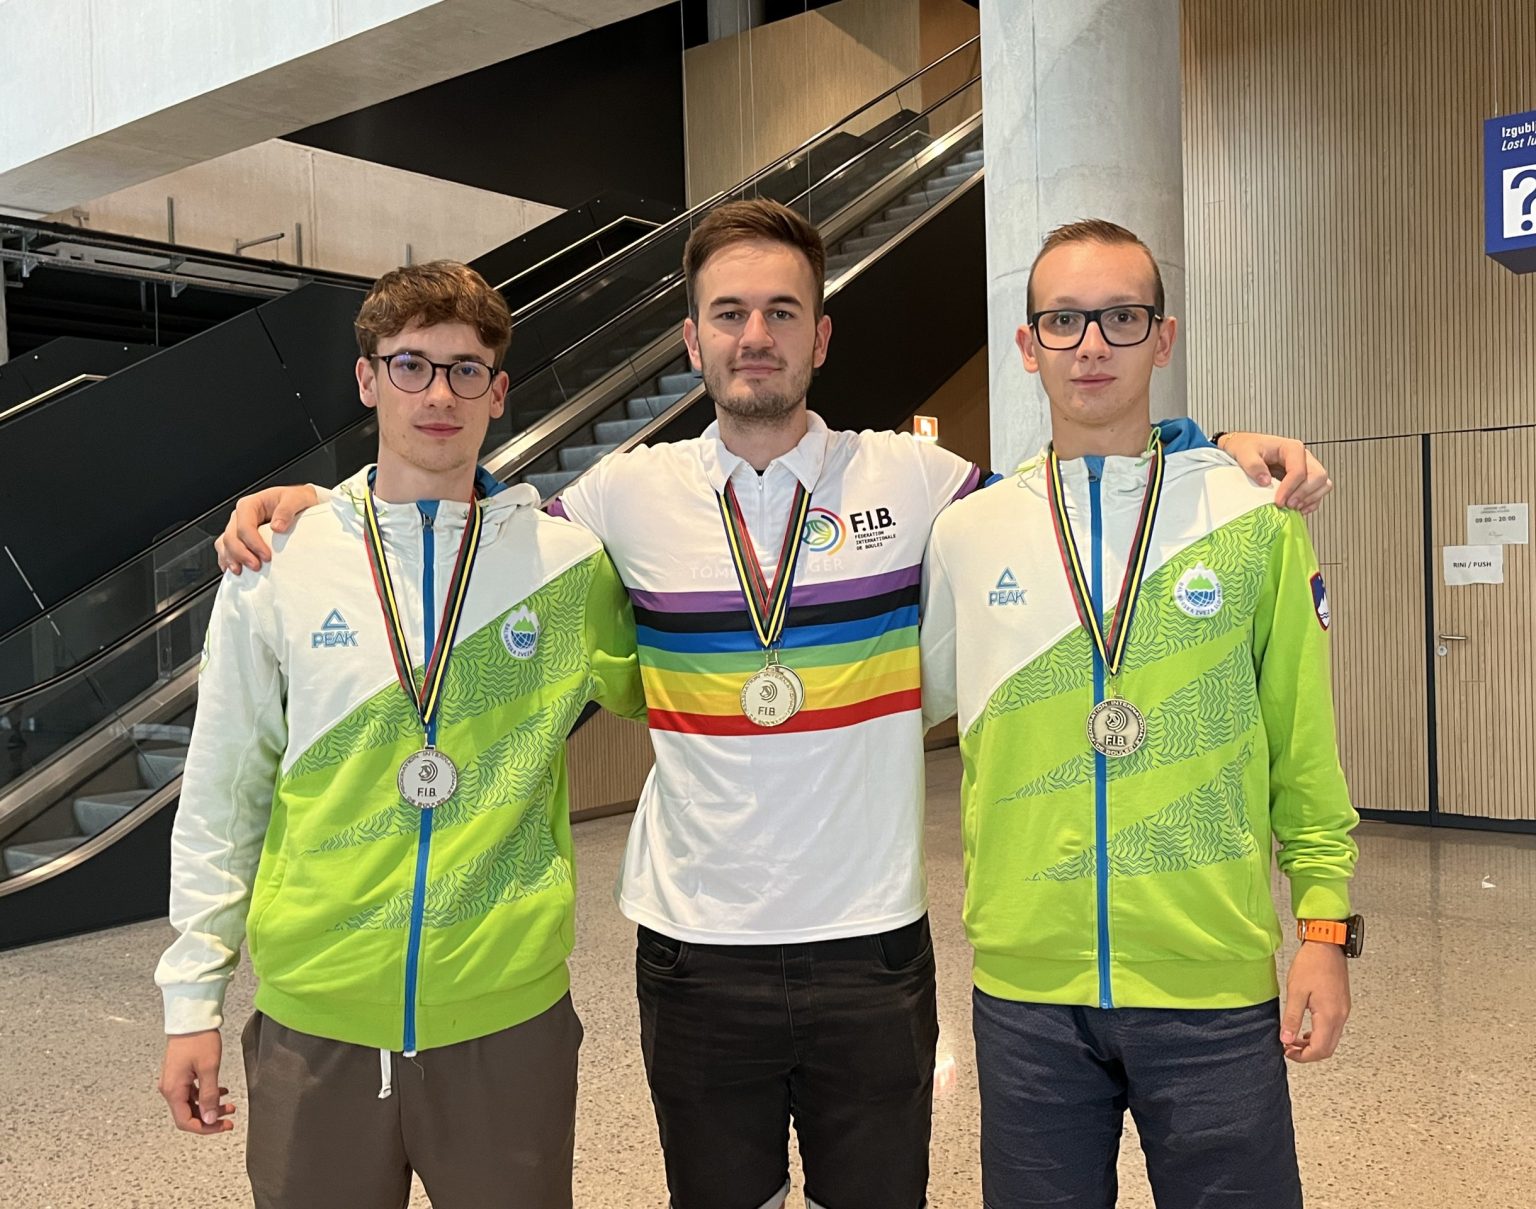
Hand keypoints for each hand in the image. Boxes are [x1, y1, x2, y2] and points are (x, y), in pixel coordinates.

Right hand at [159, 1030, 235, 1134]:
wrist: (191, 1018)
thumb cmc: (198, 1039)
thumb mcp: (208, 1068)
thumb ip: (209, 1096)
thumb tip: (210, 1119)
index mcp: (173, 1090)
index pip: (185, 1121)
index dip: (205, 1128)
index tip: (222, 1127)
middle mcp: (170, 1088)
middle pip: (188, 1114)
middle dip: (210, 1118)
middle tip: (229, 1119)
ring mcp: (174, 1081)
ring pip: (191, 1104)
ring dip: (210, 1106)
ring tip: (229, 1105)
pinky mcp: (179, 1074)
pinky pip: (191, 1092)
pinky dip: (206, 1095)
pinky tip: (221, 1091)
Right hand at [216, 484, 317, 572]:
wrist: (301, 504)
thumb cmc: (296, 500)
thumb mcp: (296, 499)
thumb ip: (286, 510)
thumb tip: (277, 527)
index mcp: (250, 505)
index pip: (244, 526)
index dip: (253, 543)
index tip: (266, 556)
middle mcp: (240, 516)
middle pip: (231, 537)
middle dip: (241, 554)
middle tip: (257, 566)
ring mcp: (238, 528)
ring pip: (225, 544)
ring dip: (232, 559)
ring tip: (242, 571)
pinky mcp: (241, 539)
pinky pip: (226, 549)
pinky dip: (228, 560)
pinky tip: (236, 569)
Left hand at [1218, 432, 1333, 515]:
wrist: (1244, 448)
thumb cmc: (1246, 447)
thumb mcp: (1244, 453)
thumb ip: (1253, 465)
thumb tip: (1266, 481)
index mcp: (1292, 448)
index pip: (1299, 470)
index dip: (1290, 488)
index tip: (1278, 501)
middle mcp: (1303, 458)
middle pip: (1318, 476)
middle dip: (1304, 494)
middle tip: (1287, 505)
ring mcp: (1307, 469)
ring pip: (1323, 484)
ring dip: (1310, 499)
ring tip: (1292, 508)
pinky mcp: (1305, 480)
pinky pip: (1318, 492)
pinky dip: (1312, 502)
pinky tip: (1299, 510)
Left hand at [1280, 941, 1350, 1062]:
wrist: (1327, 946)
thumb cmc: (1311, 964)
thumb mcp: (1296, 991)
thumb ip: (1292, 1018)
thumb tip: (1286, 1039)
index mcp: (1329, 1016)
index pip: (1319, 1049)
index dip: (1302, 1056)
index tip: (1287, 1051)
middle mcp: (1340, 1017)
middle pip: (1327, 1049)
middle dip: (1308, 1053)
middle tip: (1289, 1047)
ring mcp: (1343, 1011)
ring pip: (1331, 1040)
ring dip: (1313, 1044)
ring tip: (1293, 1038)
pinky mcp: (1342, 1005)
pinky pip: (1333, 1028)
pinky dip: (1319, 1035)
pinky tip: (1306, 1030)